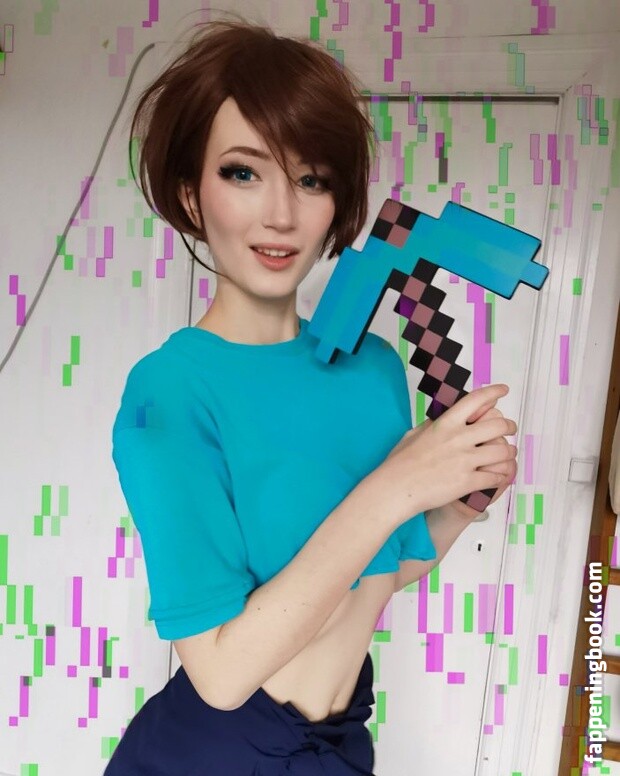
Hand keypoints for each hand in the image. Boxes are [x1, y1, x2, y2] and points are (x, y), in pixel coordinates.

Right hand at [375, 384, 517, 522]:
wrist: (397, 488)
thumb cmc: (400, 463)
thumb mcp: (414, 434)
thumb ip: (432, 425)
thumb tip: (442, 418)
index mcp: (446, 423)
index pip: (476, 400)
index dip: (493, 392)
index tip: (503, 390)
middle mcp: (459, 438)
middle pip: (498, 425)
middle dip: (509, 426)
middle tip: (510, 428)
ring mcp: (465, 460)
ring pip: (502, 451)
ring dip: (509, 452)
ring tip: (508, 453)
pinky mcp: (468, 481)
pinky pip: (495, 476)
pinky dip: (501, 476)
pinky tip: (499, 475)